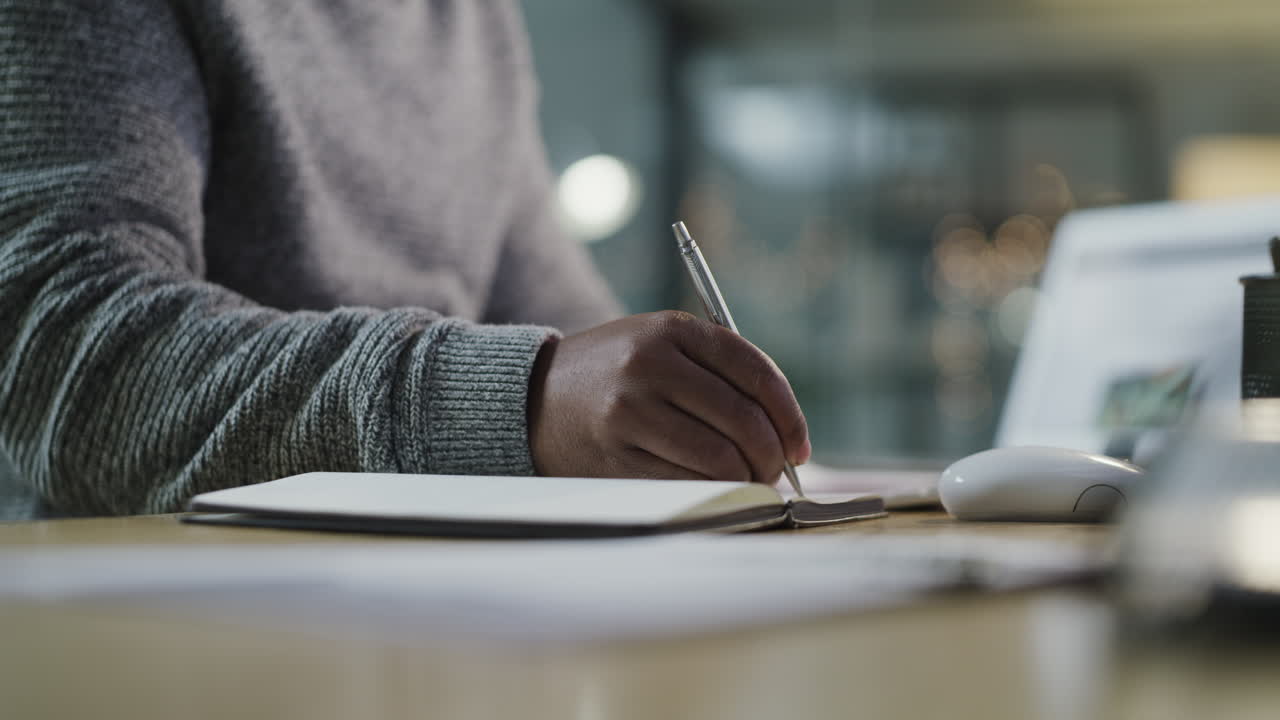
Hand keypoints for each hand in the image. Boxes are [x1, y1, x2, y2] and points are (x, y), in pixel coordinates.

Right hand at [527, 311, 810, 483]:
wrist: (537, 397)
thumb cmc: (617, 375)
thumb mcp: (660, 345)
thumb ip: (719, 370)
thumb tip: (786, 429)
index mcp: (671, 329)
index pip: (755, 372)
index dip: (790, 415)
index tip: (799, 443)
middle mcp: (651, 364)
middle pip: (743, 419)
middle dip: (772, 455)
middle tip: (777, 471)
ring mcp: (632, 409)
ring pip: (721, 457)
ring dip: (747, 478)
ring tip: (749, 481)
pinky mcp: (617, 452)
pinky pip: (688, 480)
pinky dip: (715, 490)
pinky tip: (717, 487)